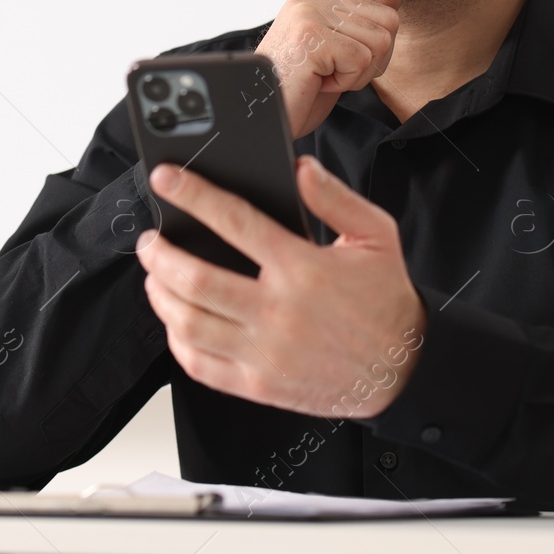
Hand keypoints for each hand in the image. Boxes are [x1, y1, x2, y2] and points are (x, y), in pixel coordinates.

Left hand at [135, 154, 427, 418]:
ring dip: (160, 295)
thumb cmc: (386, 299)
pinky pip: (200, 365)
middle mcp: (277, 312)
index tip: (166, 179)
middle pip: (195, 279)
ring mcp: (264, 353)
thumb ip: (336, 198)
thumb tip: (300, 168)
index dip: (193, 195)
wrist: (403, 368)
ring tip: (155, 276)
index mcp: (302, 268)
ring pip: (189, 323)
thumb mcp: (376, 235)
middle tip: (150, 240)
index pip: (235, 221)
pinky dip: (176, 340)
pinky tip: (176, 321)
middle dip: (160, 254)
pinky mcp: (258, 385)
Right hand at [255, 0, 401, 139]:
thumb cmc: (297, 84)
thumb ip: (355, 20)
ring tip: (326, 73)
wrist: (261, 112)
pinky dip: (347, 81)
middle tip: (338, 67)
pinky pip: (362, 60)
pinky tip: (319, 80)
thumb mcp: (330, 42)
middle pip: (389, 18)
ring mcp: (310, 13)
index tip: (367, 27)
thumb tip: (392, 5)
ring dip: (360, 72)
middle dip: (375, 56)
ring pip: (381, 40)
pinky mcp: (311, 36)